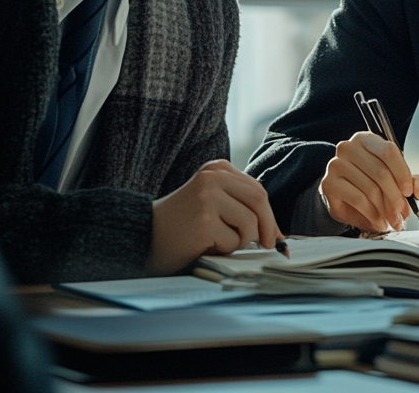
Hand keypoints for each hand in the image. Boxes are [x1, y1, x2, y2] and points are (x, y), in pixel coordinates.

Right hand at [148, 159, 281, 274]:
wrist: (141, 236)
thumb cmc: (182, 224)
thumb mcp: (212, 201)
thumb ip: (240, 205)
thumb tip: (276, 231)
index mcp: (218, 169)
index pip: (257, 190)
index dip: (270, 214)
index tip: (274, 234)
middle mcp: (213, 178)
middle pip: (259, 201)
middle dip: (268, 227)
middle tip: (268, 245)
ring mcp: (208, 197)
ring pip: (249, 223)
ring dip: (241, 241)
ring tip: (219, 242)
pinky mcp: (204, 220)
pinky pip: (232, 241)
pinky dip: (224, 250)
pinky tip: (203, 245)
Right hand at [320, 131, 418, 232]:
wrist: (342, 194)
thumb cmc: (368, 181)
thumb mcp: (392, 178)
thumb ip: (410, 181)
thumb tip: (418, 189)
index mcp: (366, 139)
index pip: (388, 151)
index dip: (402, 172)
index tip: (409, 191)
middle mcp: (349, 148)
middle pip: (380, 172)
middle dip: (396, 197)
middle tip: (403, 212)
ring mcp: (336, 164)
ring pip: (370, 188)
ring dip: (385, 209)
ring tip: (392, 219)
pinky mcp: (329, 183)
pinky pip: (357, 199)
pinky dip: (372, 213)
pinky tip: (378, 221)